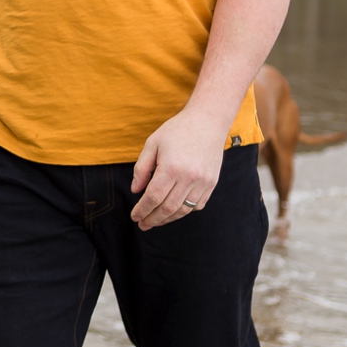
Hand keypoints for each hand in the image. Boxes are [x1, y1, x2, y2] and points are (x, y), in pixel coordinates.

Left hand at [129, 106, 228, 229]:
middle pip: (168, 208)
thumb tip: (136, 191)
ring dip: (168, 219)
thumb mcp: (152, 144)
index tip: (134, 216)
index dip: (142, 210)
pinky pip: (197, 205)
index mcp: (171, 168)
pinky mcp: (212, 183)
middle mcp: (189, 178)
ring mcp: (203, 182)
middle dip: (153, 219)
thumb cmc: (177, 130)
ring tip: (155, 221)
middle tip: (142, 224)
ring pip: (183, 210)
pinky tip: (174, 211)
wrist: (207, 122)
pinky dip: (184, 211)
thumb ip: (142, 168)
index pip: (153, 197)